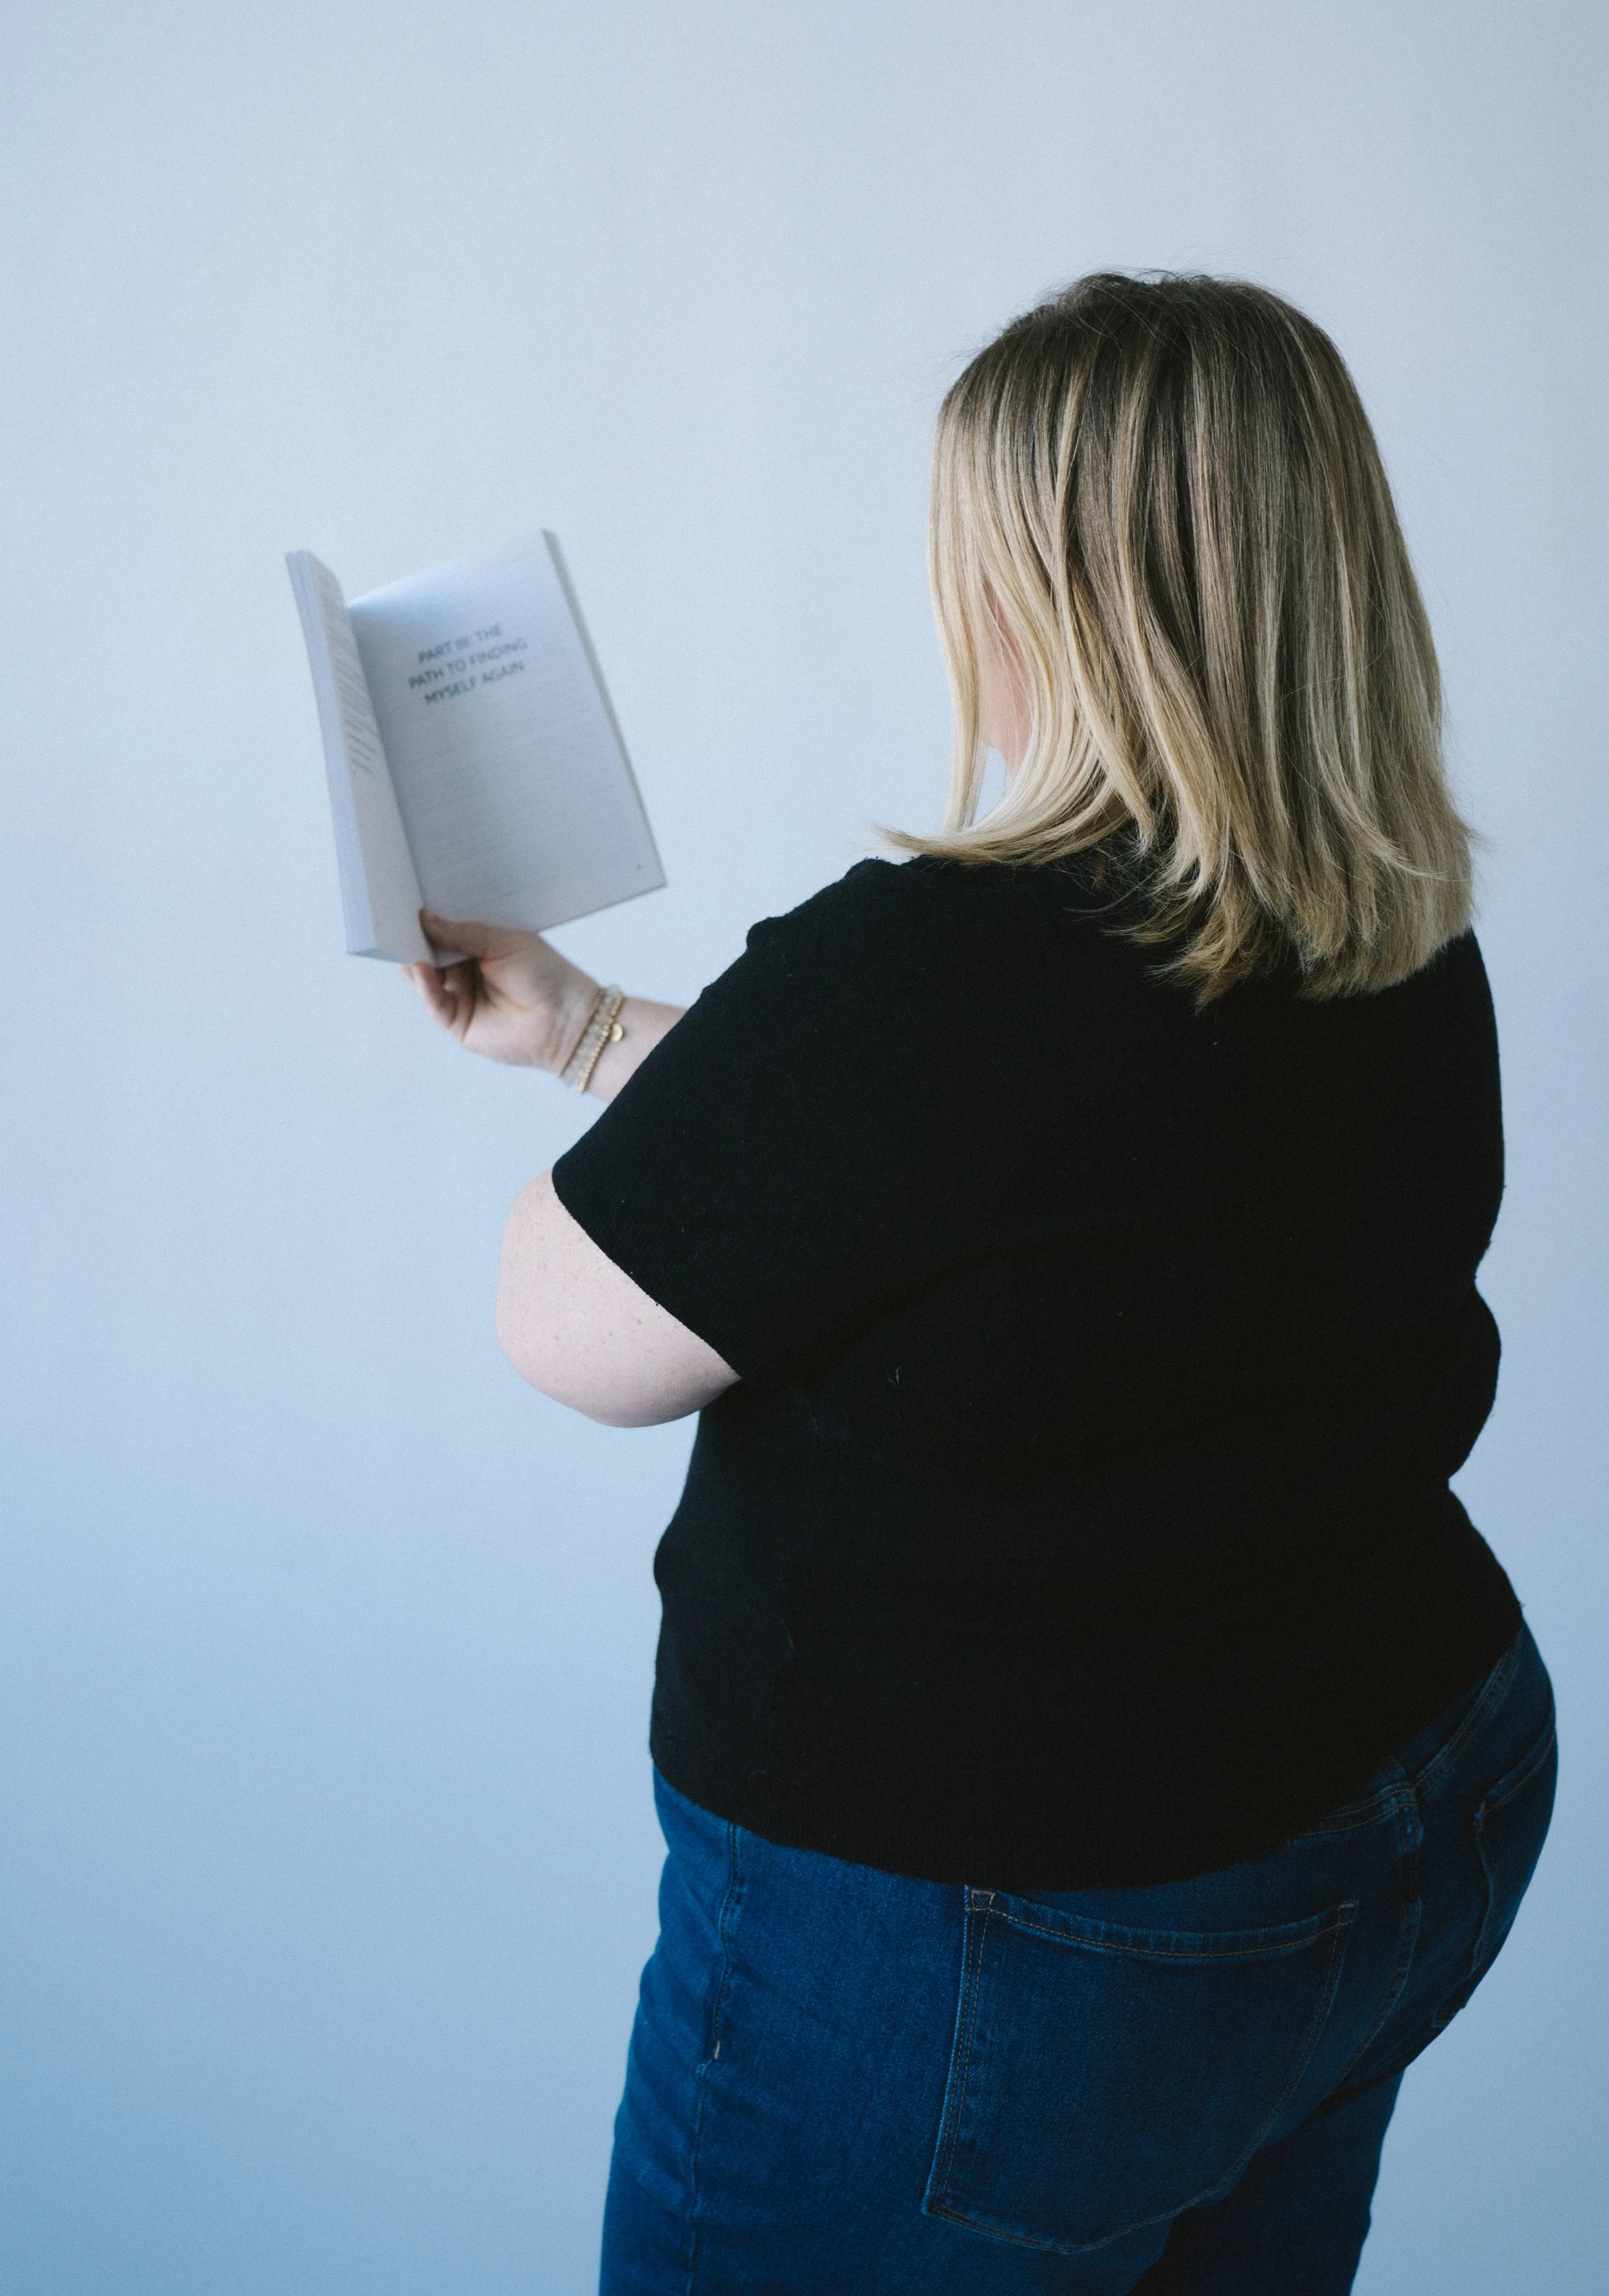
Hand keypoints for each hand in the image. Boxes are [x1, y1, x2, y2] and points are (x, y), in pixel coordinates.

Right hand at [402, 911, 600, 1071]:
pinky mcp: (457, 1023)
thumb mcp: (502, 942)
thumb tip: (424, 918)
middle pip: (428, 954)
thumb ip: (463, 933)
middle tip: (391, 916)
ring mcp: (459, 997)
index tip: (405, 901)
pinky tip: (419, 967)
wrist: (567, 1017)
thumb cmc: (544, 974)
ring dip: (411, 960)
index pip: (443, 932)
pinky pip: (434, 1003)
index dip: (426, 921)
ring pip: (425, 978)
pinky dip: (425, 985)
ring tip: (398, 937)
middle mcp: (465, 972)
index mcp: (477, 948)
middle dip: (411, 938)